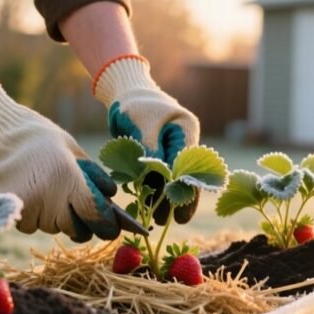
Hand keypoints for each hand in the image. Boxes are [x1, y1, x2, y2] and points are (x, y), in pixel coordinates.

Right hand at [0, 81, 123, 241]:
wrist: (2, 135)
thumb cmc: (46, 143)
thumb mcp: (76, 153)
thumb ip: (95, 178)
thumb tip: (112, 203)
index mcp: (69, 177)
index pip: (93, 213)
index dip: (105, 225)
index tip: (111, 230)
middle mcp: (49, 194)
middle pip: (73, 227)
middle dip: (81, 225)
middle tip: (80, 214)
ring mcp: (28, 204)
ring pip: (51, 228)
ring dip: (56, 220)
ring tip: (49, 196)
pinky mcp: (10, 210)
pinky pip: (30, 227)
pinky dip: (34, 219)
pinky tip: (32, 199)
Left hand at [93, 55, 200, 224]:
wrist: (125, 92)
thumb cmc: (134, 104)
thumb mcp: (142, 125)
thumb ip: (151, 151)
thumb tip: (157, 179)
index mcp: (187, 131)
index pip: (189, 166)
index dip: (186, 192)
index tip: (181, 213)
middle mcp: (183, 142)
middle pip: (183, 175)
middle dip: (175, 199)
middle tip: (167, 221)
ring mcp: (171, 148)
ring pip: (169, 178)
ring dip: (161, 198)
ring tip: (155, 218)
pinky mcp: (158, 153)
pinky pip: (156, 175)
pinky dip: (150, 189)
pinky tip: (144, 205)